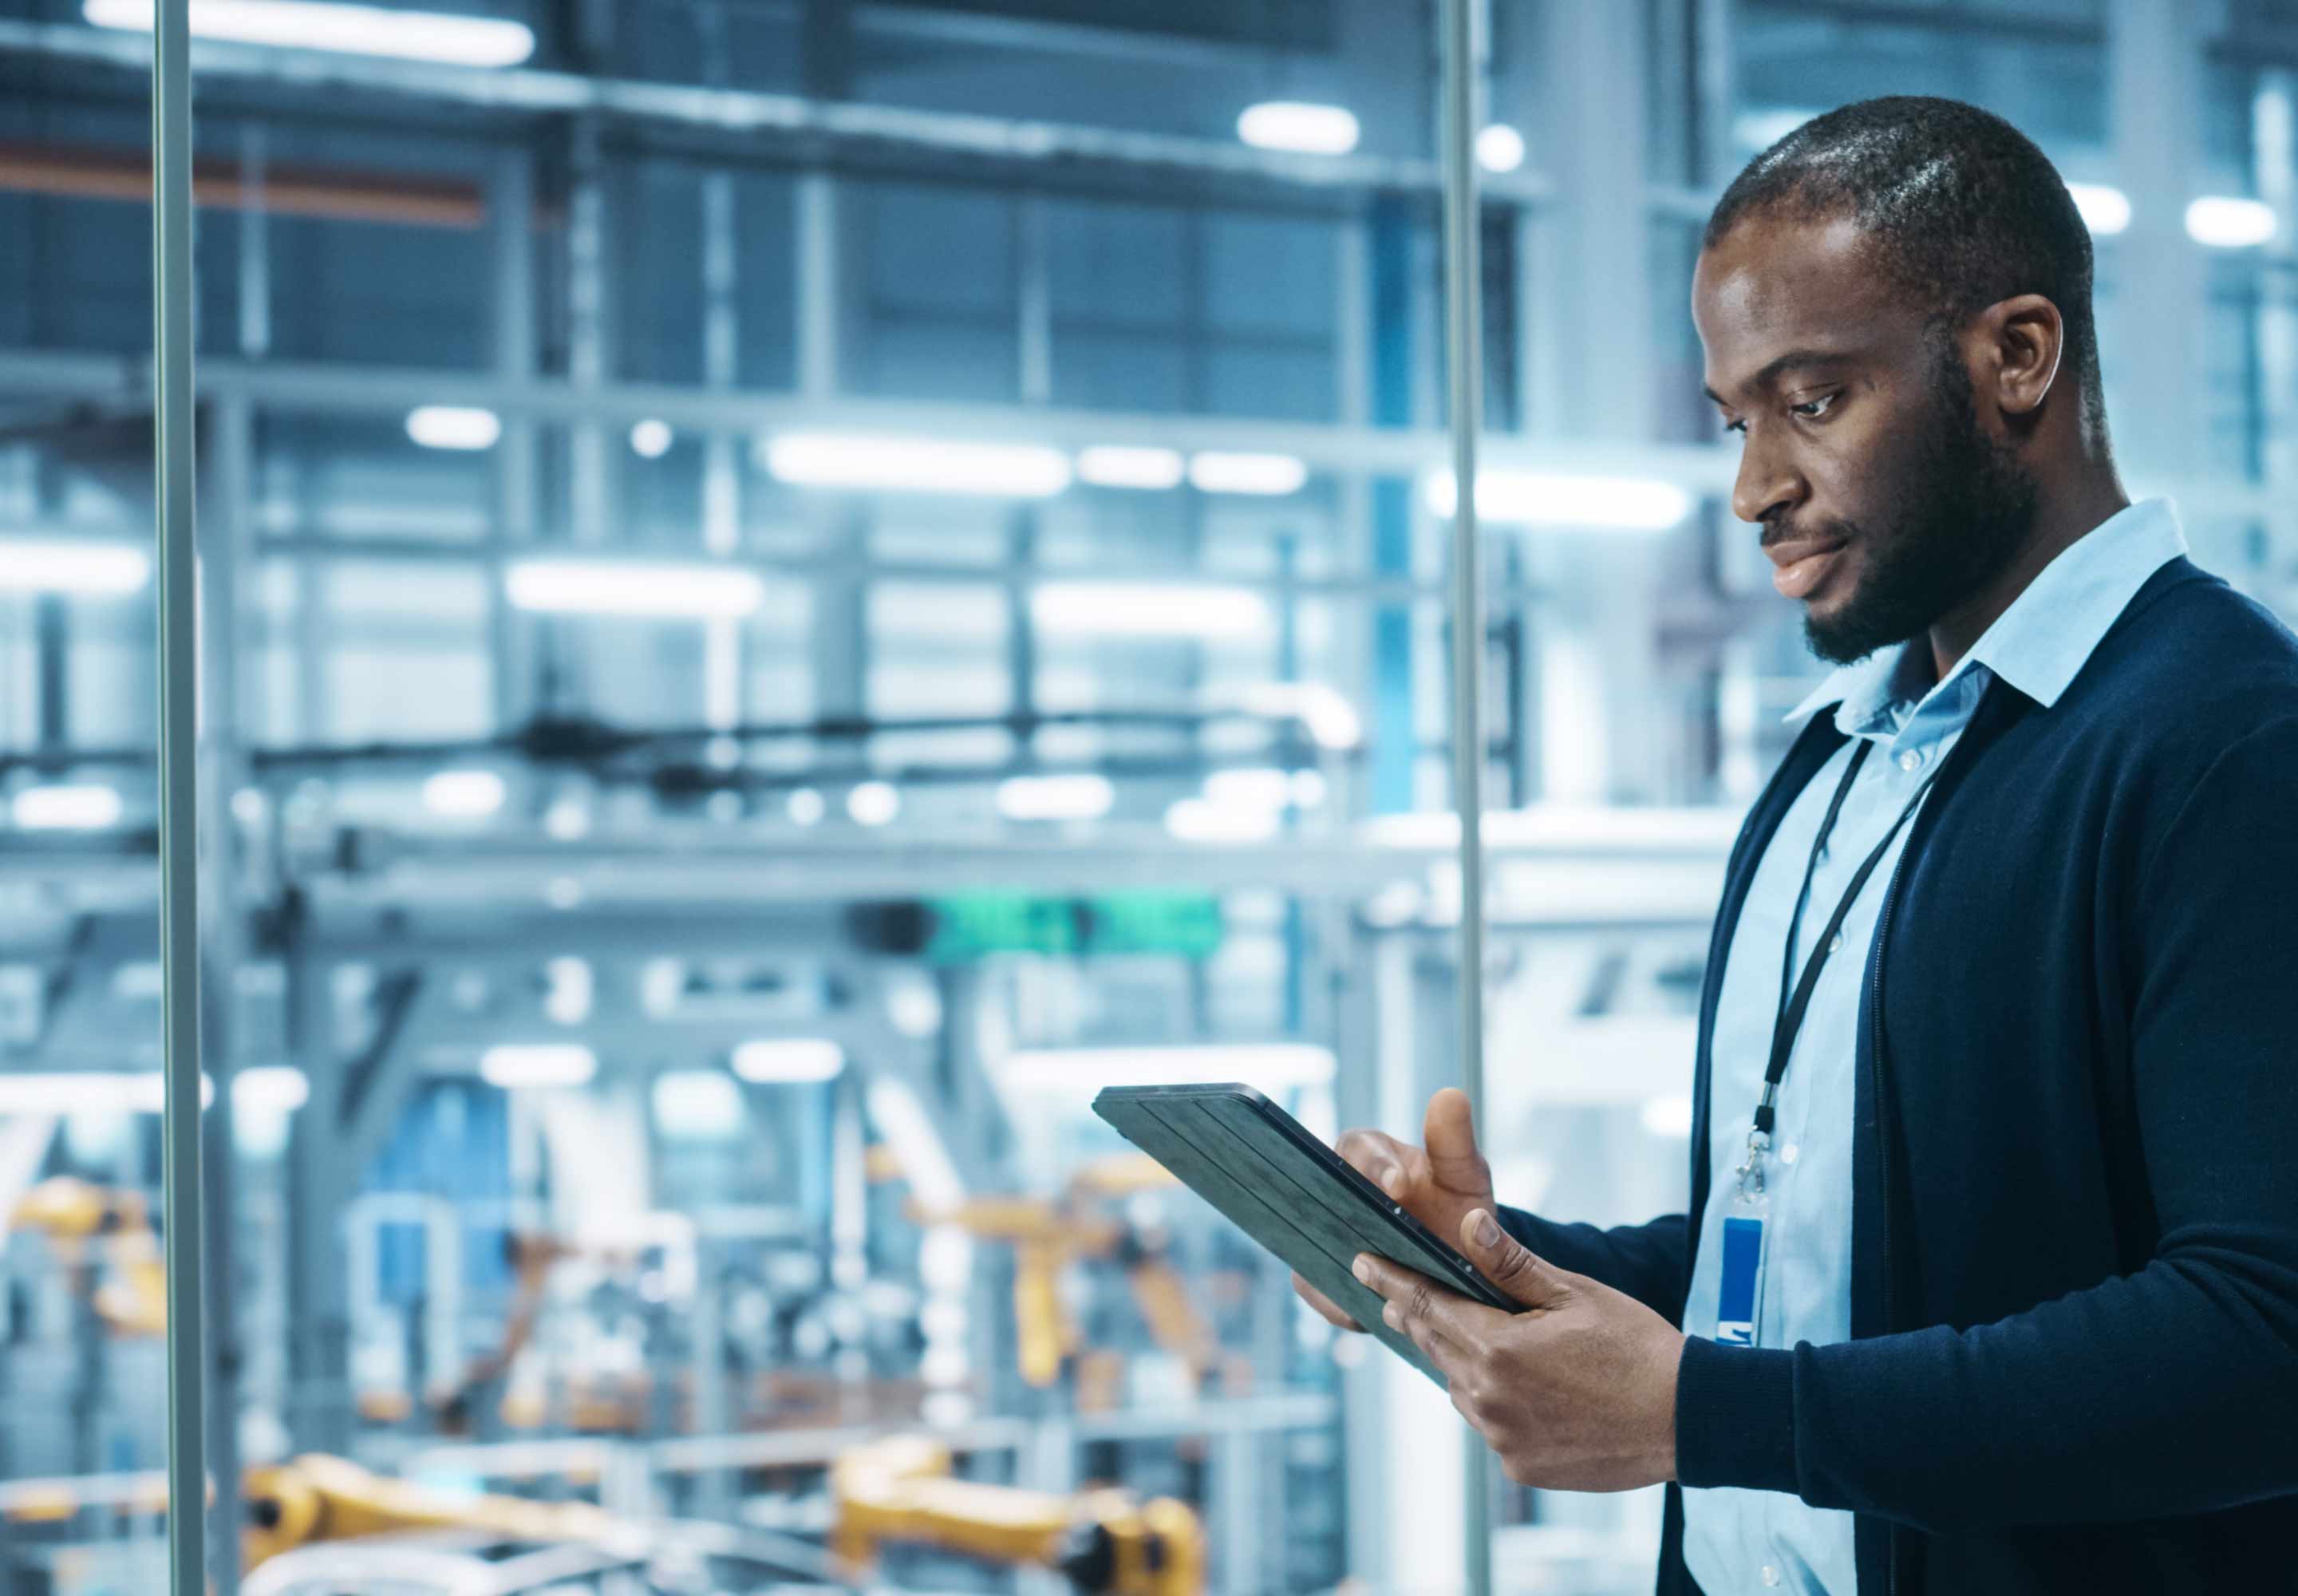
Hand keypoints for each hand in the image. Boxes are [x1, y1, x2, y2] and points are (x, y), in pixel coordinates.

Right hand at [1293, 1088, 1492, 1332]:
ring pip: (1310, 1246)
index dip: (1375, 1165)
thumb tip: (1450, 1095)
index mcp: (1368, 1154)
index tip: (1399, 1186)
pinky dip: (1335, 1302)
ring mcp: (1325, 1234)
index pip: (1357, 1148)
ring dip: (1336, 1267)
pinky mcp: (1323, 1274)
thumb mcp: (1465, 1178)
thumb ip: (1455, 1143)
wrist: (1459, 1268)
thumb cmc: (1460, 1210)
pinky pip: (1315, 1287)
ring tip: (1369, 1288)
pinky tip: (1363, 1313)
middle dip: (1340, 1223)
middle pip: (1316, 1197)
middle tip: (1369, 1247)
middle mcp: (1336, 1190)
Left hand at [1353, 1208, 1684, 1492]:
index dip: (1391, 1282)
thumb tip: (1468, 1221)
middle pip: (1435, 1348)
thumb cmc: (1634, 1345)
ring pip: (1460, 1389)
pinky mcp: (1520, 1468)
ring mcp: (1502, 1439)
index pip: (1427, 1305)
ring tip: (1468, 1337)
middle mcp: (1489, 1399)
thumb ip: (1512, 1263)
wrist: (1686, 1420)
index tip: (1360, 1264)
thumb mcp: (1575, 1292)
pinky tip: (1519, 1387)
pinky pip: (1490, 1426)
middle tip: (1393, 1293)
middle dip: (1415, 1317)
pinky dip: (1494, 1402)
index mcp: (1497, 1349)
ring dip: (1458, 1362)